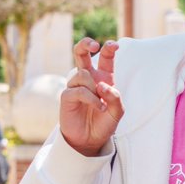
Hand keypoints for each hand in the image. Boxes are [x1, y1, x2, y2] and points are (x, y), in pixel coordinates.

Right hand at [61, 38, 122, 157]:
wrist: (91, 139)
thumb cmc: (104, 122)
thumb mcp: (117, 111)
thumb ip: (115, 97)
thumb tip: (103, 85)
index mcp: (103, 78)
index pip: (105, 59)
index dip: (108, 49)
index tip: (114, 45)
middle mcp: (88, 79)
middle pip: (81, 53)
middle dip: (85, 44)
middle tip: (94, 45)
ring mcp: (76, 86)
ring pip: (83, 74)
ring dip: (94, 88)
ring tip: (101, 104)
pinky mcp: (67, 96)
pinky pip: (79, 90)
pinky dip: (91, 99)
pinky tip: (99, 108)